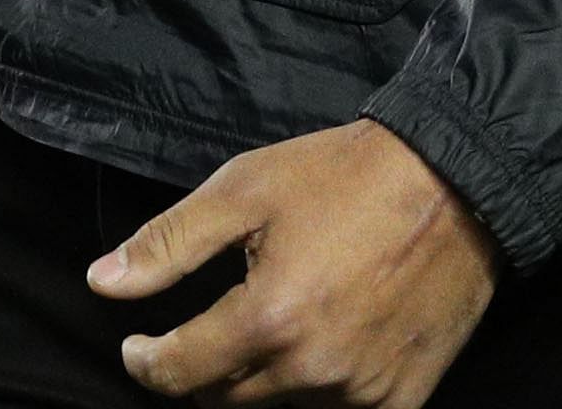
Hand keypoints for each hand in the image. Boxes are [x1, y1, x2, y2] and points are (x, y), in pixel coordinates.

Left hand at [98, 120, 500, 403]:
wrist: (459, 178)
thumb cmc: (349, 175)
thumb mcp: (248, 188)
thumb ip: (169, 243)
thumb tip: (102, 283)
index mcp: (268, 319)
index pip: (176, 373)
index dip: (146, 360)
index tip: (140, 346)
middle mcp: (311, 368)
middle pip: (224, 398)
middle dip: (206, 367)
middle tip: (215, 327)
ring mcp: (360, 391)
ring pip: (279, 407)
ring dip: (266, 378)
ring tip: (282, 324)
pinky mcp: (401, 397)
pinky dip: (321, 390)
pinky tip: (328, 344)